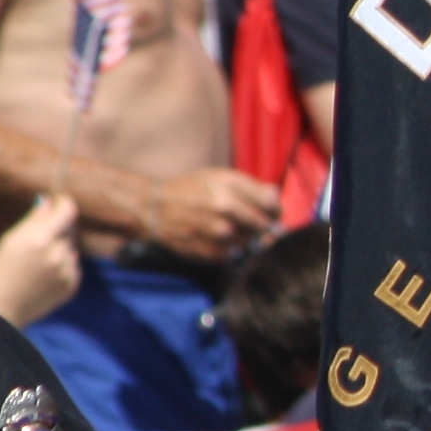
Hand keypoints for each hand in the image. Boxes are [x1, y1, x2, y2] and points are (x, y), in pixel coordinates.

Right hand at [0, 194, 81, 325]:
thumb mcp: (10, 240)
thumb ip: (34, 220)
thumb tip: (49, 201)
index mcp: (39, 240)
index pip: (67, 212)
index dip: (64, 204)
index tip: (58, 202)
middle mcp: (57, 255)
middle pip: (69, 229)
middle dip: (58, 227)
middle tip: (40, 234)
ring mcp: (66, 272)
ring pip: (71, 248)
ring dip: (60, 247)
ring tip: (37, 260)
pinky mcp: (71, 287)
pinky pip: (73, 267)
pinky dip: (63, 265)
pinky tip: (43, 273)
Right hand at [139, 168, 278, 262]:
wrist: (153, 208)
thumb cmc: (189, 190)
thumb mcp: (218, 177)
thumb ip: (251, 186)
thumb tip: (276, 197)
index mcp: (228, 186)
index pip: (272, 203)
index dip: (275, 208)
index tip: (270, 210)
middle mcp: (225, 208)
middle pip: (265, 225)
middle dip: (265, 224)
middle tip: (254, 222)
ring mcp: (218, 233)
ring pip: (252, 240)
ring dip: (247, 237)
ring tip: (229, 228)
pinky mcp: (212, 252)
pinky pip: (236, 254)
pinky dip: (232, 249)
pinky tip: (217, 239)